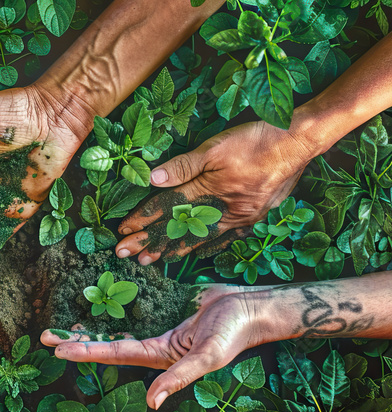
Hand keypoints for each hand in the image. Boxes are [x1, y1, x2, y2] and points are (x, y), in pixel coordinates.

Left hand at [40, 284, 276, 409]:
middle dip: (76, 340)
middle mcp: (152, 344)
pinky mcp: (164, 306)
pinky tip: (97, 296)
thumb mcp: (206, 359)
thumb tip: (151, 403)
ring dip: (90, 323)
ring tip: (61, 319)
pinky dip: (115, 302)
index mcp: (158, 356)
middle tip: (44, 336)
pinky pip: (133, 305)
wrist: (254, 308)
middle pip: (106, 342)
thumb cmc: (233, 334)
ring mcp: (157, 325)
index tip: (57, 349)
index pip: (113, 353)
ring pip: (116, 325)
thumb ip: (178, 379)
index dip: (84, 351)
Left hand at [115, 121, 316, 264]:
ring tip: (151, 260)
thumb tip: (153, 179)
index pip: (169, 209)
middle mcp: (225, 211)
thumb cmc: (257, 139)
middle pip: (180, 229)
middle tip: (124, 255)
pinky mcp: (254, 216)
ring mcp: (242, 217)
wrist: (300, 142)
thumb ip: (184, 165)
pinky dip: (206, 246)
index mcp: (213, 193)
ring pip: (200, 238)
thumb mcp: (216, 147)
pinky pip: (225, 237)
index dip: (144, 219)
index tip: (123, 231)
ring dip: (173, 249)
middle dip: (150, 242)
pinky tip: (194, 253)